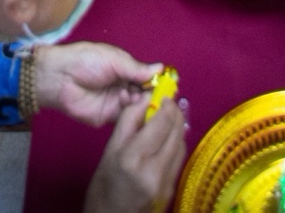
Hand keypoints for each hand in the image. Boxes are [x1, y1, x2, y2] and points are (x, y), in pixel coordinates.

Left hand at [34, 42, 161, 126]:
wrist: (60, 78)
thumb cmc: (86, 61)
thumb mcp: (114, 59)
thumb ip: (136, 68)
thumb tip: (161, 68)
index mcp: (125, 69)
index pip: (147, 78)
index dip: (158, 82)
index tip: (170, 86)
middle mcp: (124, 86)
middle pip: (145, 94)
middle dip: (152, 95)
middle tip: (157, 95)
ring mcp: (117, 104)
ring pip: (138, 108)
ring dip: (140, 103)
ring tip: (135, 95)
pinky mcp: (108, 118)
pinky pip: (126, 120)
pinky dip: (132, 115)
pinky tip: (132, 107)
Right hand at [84, 95, 185, 212]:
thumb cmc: (103, 185)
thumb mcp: (110, 149)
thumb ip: (129, 120)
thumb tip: (145, 98)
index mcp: (133, 158)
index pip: (161, 122)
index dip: (166, 104)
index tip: (163, 94)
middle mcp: (154, 171)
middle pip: (176, 132)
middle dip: (175, 113)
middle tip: (168, 102)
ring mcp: (166, 183)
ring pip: (181, 144)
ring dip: (177, 127)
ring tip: (167, 118)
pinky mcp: (172, 191)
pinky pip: (179, 159)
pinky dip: (175, 144)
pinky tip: (166, 140)